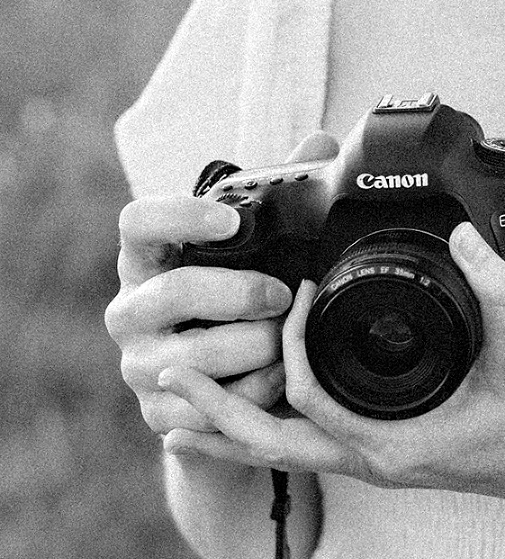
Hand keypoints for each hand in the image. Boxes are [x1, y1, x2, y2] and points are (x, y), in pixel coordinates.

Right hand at [107, 132, 338, 436]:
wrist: (221, 390)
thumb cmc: (235, 303)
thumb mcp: (250, 254)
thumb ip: (278, 201)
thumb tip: (321, 143)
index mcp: (145, 259)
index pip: (137, 222)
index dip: (180, 217)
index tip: (231, 220)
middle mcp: (128, 310)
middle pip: (173, 294)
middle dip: (239, 294)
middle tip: (283, 295)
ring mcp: (137, 365)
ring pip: (195, 358)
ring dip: (256, 348)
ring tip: (289, 341)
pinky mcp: (156, 415)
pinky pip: (210, 406)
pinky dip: (253, 394)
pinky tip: (278, 382)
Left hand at [158, 222, 504, 510]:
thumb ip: (496, 290)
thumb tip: (464, 236)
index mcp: (393, 445)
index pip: (309, 400)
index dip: (288, 347)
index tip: (291, 295)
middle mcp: (372, 462)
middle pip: (269, 446)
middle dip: (213, 411)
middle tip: (165, 372)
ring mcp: (373, 462)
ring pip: (279, 454)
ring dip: (226, 427)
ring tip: (174, 400)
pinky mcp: (381, 454)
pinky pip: (304, 447)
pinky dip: (263, 430)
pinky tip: (244, 406)